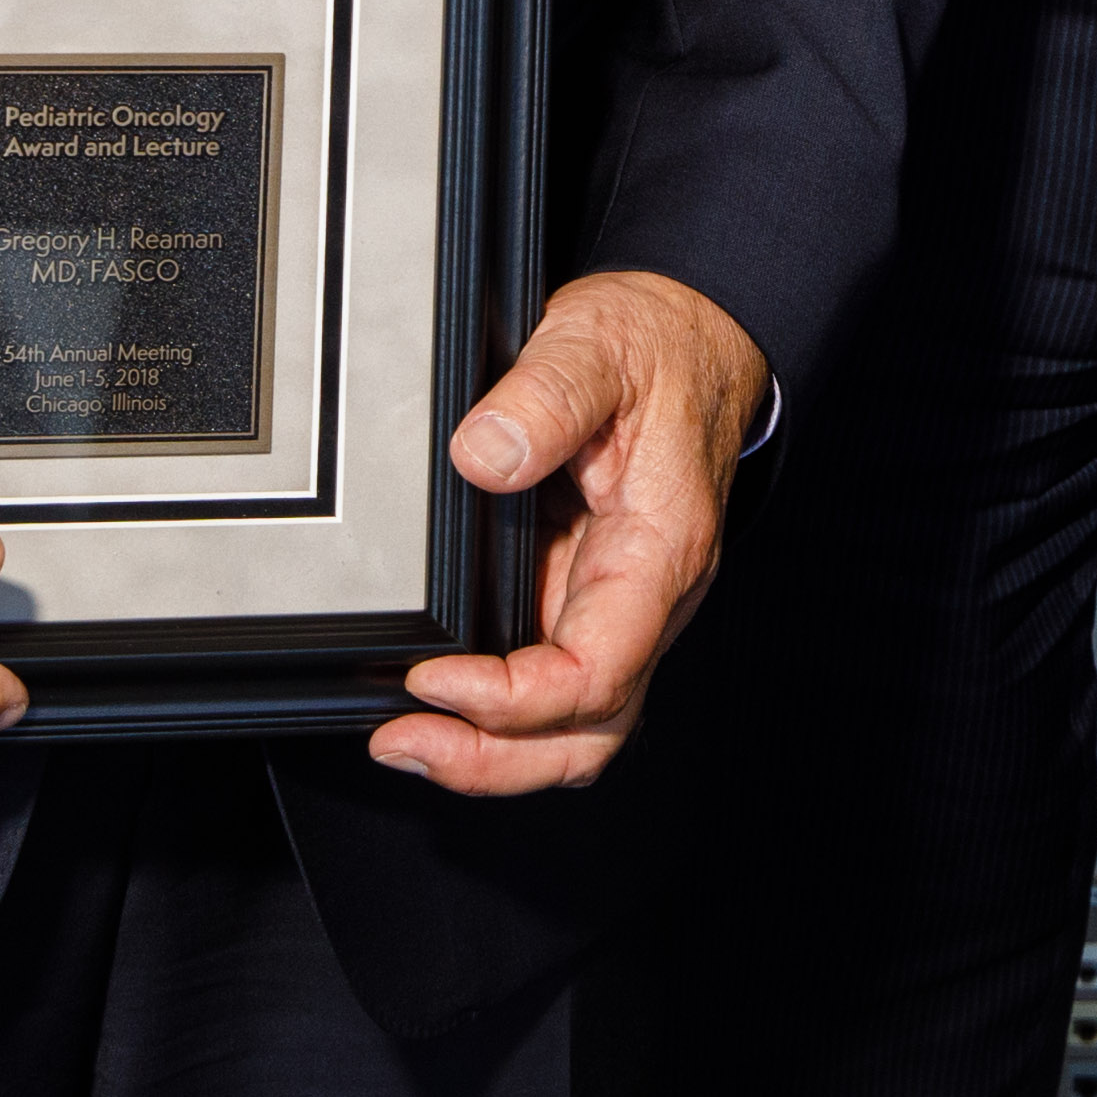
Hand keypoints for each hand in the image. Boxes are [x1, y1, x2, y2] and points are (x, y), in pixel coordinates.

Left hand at [377, 270, 771, 794]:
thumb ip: (543, 397)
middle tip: (403, 742)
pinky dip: (496, 712)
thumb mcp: (595, 347)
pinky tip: (438, 697)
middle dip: (494, 761)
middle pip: (588, 735)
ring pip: (572, 728)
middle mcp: (648, 597)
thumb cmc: (657, 348)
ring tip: (408, 739)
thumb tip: (481, 457)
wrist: (693, 334)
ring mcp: (618, 604)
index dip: (511, 700)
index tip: (432, 677)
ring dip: (492, 752)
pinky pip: (552, 683)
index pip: (597, 672)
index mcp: (661, 550)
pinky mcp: (587, 594)